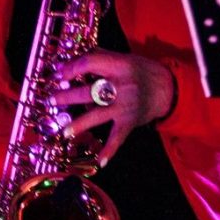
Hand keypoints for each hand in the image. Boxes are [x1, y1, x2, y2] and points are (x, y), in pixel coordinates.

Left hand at [52, 49, 175, 165]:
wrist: (168, 90)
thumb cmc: (142, 71)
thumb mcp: (124, 57)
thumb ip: (100, 57)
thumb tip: (73, 59)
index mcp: (119, 66)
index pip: (90, 63)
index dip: (72, 68)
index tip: (59, 73)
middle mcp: (121, 86)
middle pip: (89, 91)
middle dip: (67, 96)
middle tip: (52, 100)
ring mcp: (125, 106)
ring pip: (98, 115)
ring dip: (79, 123)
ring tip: (64, 130)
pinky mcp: (129, 122)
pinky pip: (118, 138)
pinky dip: (110, 150)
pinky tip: (100, 162)